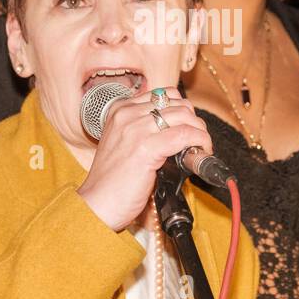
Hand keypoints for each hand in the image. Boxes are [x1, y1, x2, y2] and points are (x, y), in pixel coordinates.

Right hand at [76, 87, 213, 231]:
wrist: (97, 204)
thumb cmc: (112, 181)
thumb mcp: (124, 143)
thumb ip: (145, 130)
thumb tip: (179, 129)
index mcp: (120, 109)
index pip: (165, 95)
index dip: (184, 111)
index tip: (190, 129)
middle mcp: (127, 114)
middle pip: (178, 104)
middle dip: (195, 122)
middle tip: (199, 141)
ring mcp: (136, 129)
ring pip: (184, 116)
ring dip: (200, 132)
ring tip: (201, 148)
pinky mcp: (146, 147)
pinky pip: (185, 135)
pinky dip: (200, 141)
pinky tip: (201, 153)